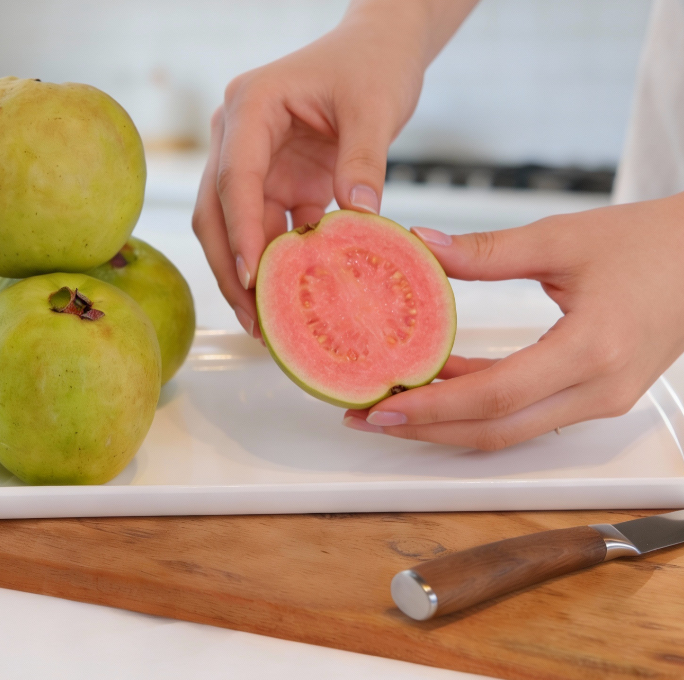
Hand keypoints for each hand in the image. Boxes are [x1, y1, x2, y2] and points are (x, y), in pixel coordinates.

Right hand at [191, 0, 477, 337]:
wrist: (378, 50)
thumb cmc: (371, 64)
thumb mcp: (375, 107)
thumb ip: (364, 160)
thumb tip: (360, 221)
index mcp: (250, 106)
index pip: (235, 179)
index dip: (242, 232)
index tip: (255, 278)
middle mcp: (237, 135)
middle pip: (216, 211)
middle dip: (231, 267)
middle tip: (254, 319)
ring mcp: (252, 161)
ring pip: (235, 228)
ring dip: (250, 273)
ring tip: (269, 324)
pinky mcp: (274, 181)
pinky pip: (268, 229)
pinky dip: (279, 262)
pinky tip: (292, 298)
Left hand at [343, 194, 683, 449]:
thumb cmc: (649, 243)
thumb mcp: (561, 238)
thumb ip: (486, 251)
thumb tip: (422, 245)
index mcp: (592, 349)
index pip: (496, 395)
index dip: (434, 407)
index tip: (381, 406)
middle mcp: (598, 389)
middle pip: (496, 429)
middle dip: (425, 429)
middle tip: (367, 417)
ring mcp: (601, 399)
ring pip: (509, 429)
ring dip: (448, 422)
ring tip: (391, 404)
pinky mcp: (596, 395)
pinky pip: (526, 412)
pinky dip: (480, 404)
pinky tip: (440, 383)